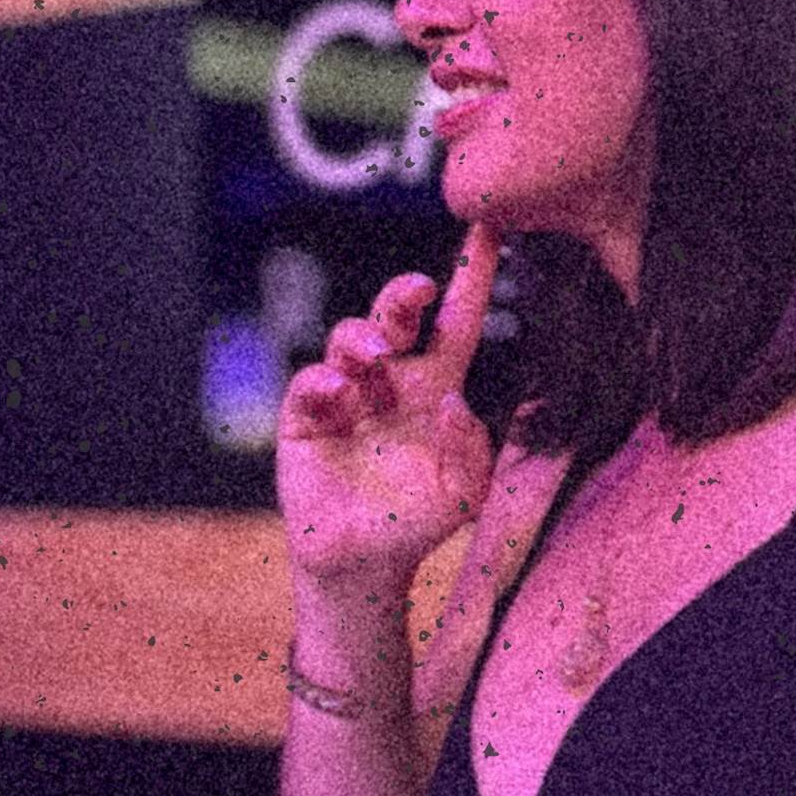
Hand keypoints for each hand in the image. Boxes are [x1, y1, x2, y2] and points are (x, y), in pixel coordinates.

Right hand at [277, 225, 500, 591]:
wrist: (360, 565)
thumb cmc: (417, 524)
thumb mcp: (464, 496)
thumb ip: (472, 454)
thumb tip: (453, 403)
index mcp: (435, 389)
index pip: (456, 324)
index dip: (472, 278)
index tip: (490, 230)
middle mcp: (389, 381)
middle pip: (397, 318)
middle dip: (404, 294)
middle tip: (420, 289)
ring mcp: (345, 396)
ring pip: (349, 339)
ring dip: (363, 337)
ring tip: (377, 357)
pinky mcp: (305, 419)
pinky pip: (309, 383)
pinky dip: (323, 379)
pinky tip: (340, 392)